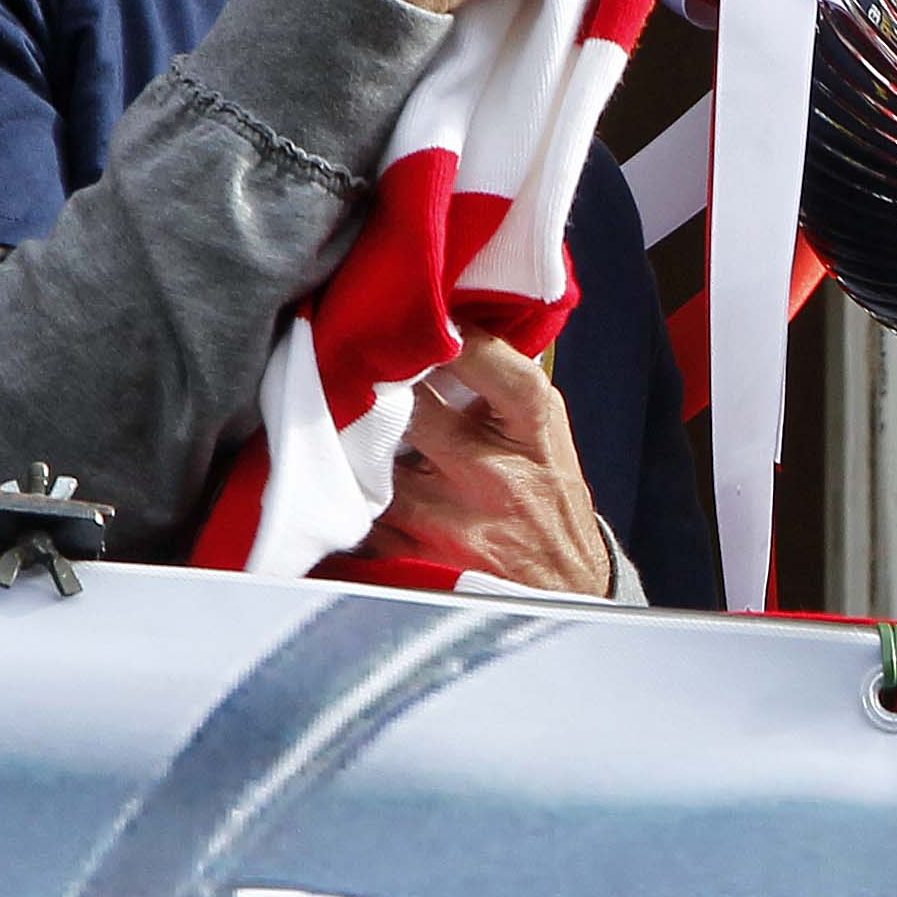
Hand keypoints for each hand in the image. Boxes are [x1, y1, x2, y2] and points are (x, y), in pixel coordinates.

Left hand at [358, 330, 613, 593]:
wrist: (563, 580)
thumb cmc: (547, 489)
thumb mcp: (546, 428)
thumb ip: (504, 380)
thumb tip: (448, 323)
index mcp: (532, 428)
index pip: (484, 360)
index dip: (444, 331)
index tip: (421, 316)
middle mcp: (493, 472)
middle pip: (414, 406)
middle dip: (382, 375)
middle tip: (356, 352)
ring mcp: (451, 518)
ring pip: (372, 460)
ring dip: (351, 431)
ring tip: (334, 405)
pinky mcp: (416, 553)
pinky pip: (360, 511)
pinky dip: (345, 487)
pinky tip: (338, 468)